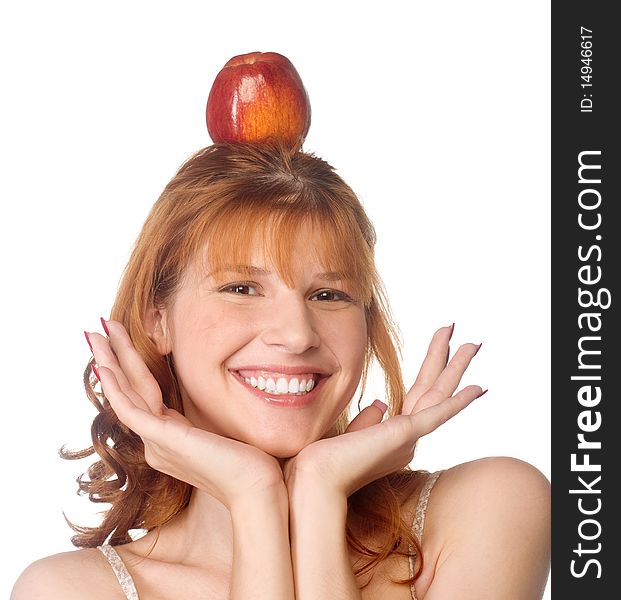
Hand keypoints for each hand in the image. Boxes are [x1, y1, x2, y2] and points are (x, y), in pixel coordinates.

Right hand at [86, 320, 285, 509]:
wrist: (256, 490)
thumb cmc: (248, 463)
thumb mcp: (222, 432)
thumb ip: (206, 420)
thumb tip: (213, 401)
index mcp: (170, 439)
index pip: (144, 396)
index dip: (132, 369)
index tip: (123, 345)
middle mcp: (157, 442)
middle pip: (130, 391)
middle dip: (114, 357)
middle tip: (98, 329)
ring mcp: (157, 443)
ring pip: (125, 395)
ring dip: (109, 362)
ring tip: (95, 334)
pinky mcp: (164, 441)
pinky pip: (131, 410)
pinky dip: (116, 387)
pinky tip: (105, 367)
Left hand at [283, 324, 485, 497]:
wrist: (316, 477)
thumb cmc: (324, 460)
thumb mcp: (350, 434)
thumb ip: (368, 420)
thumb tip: (383, 403)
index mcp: (393, 437)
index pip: (418, 397)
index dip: (432, 372)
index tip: (440, 353)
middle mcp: (407, 438)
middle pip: (433, 390)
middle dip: (448, 361)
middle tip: (466, 338)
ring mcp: (409, 437)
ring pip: (440, 394)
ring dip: (457, 367)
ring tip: (474, 343)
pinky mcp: (405, 435)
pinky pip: (438, 414)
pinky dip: (458, 402)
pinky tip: (478, 388)